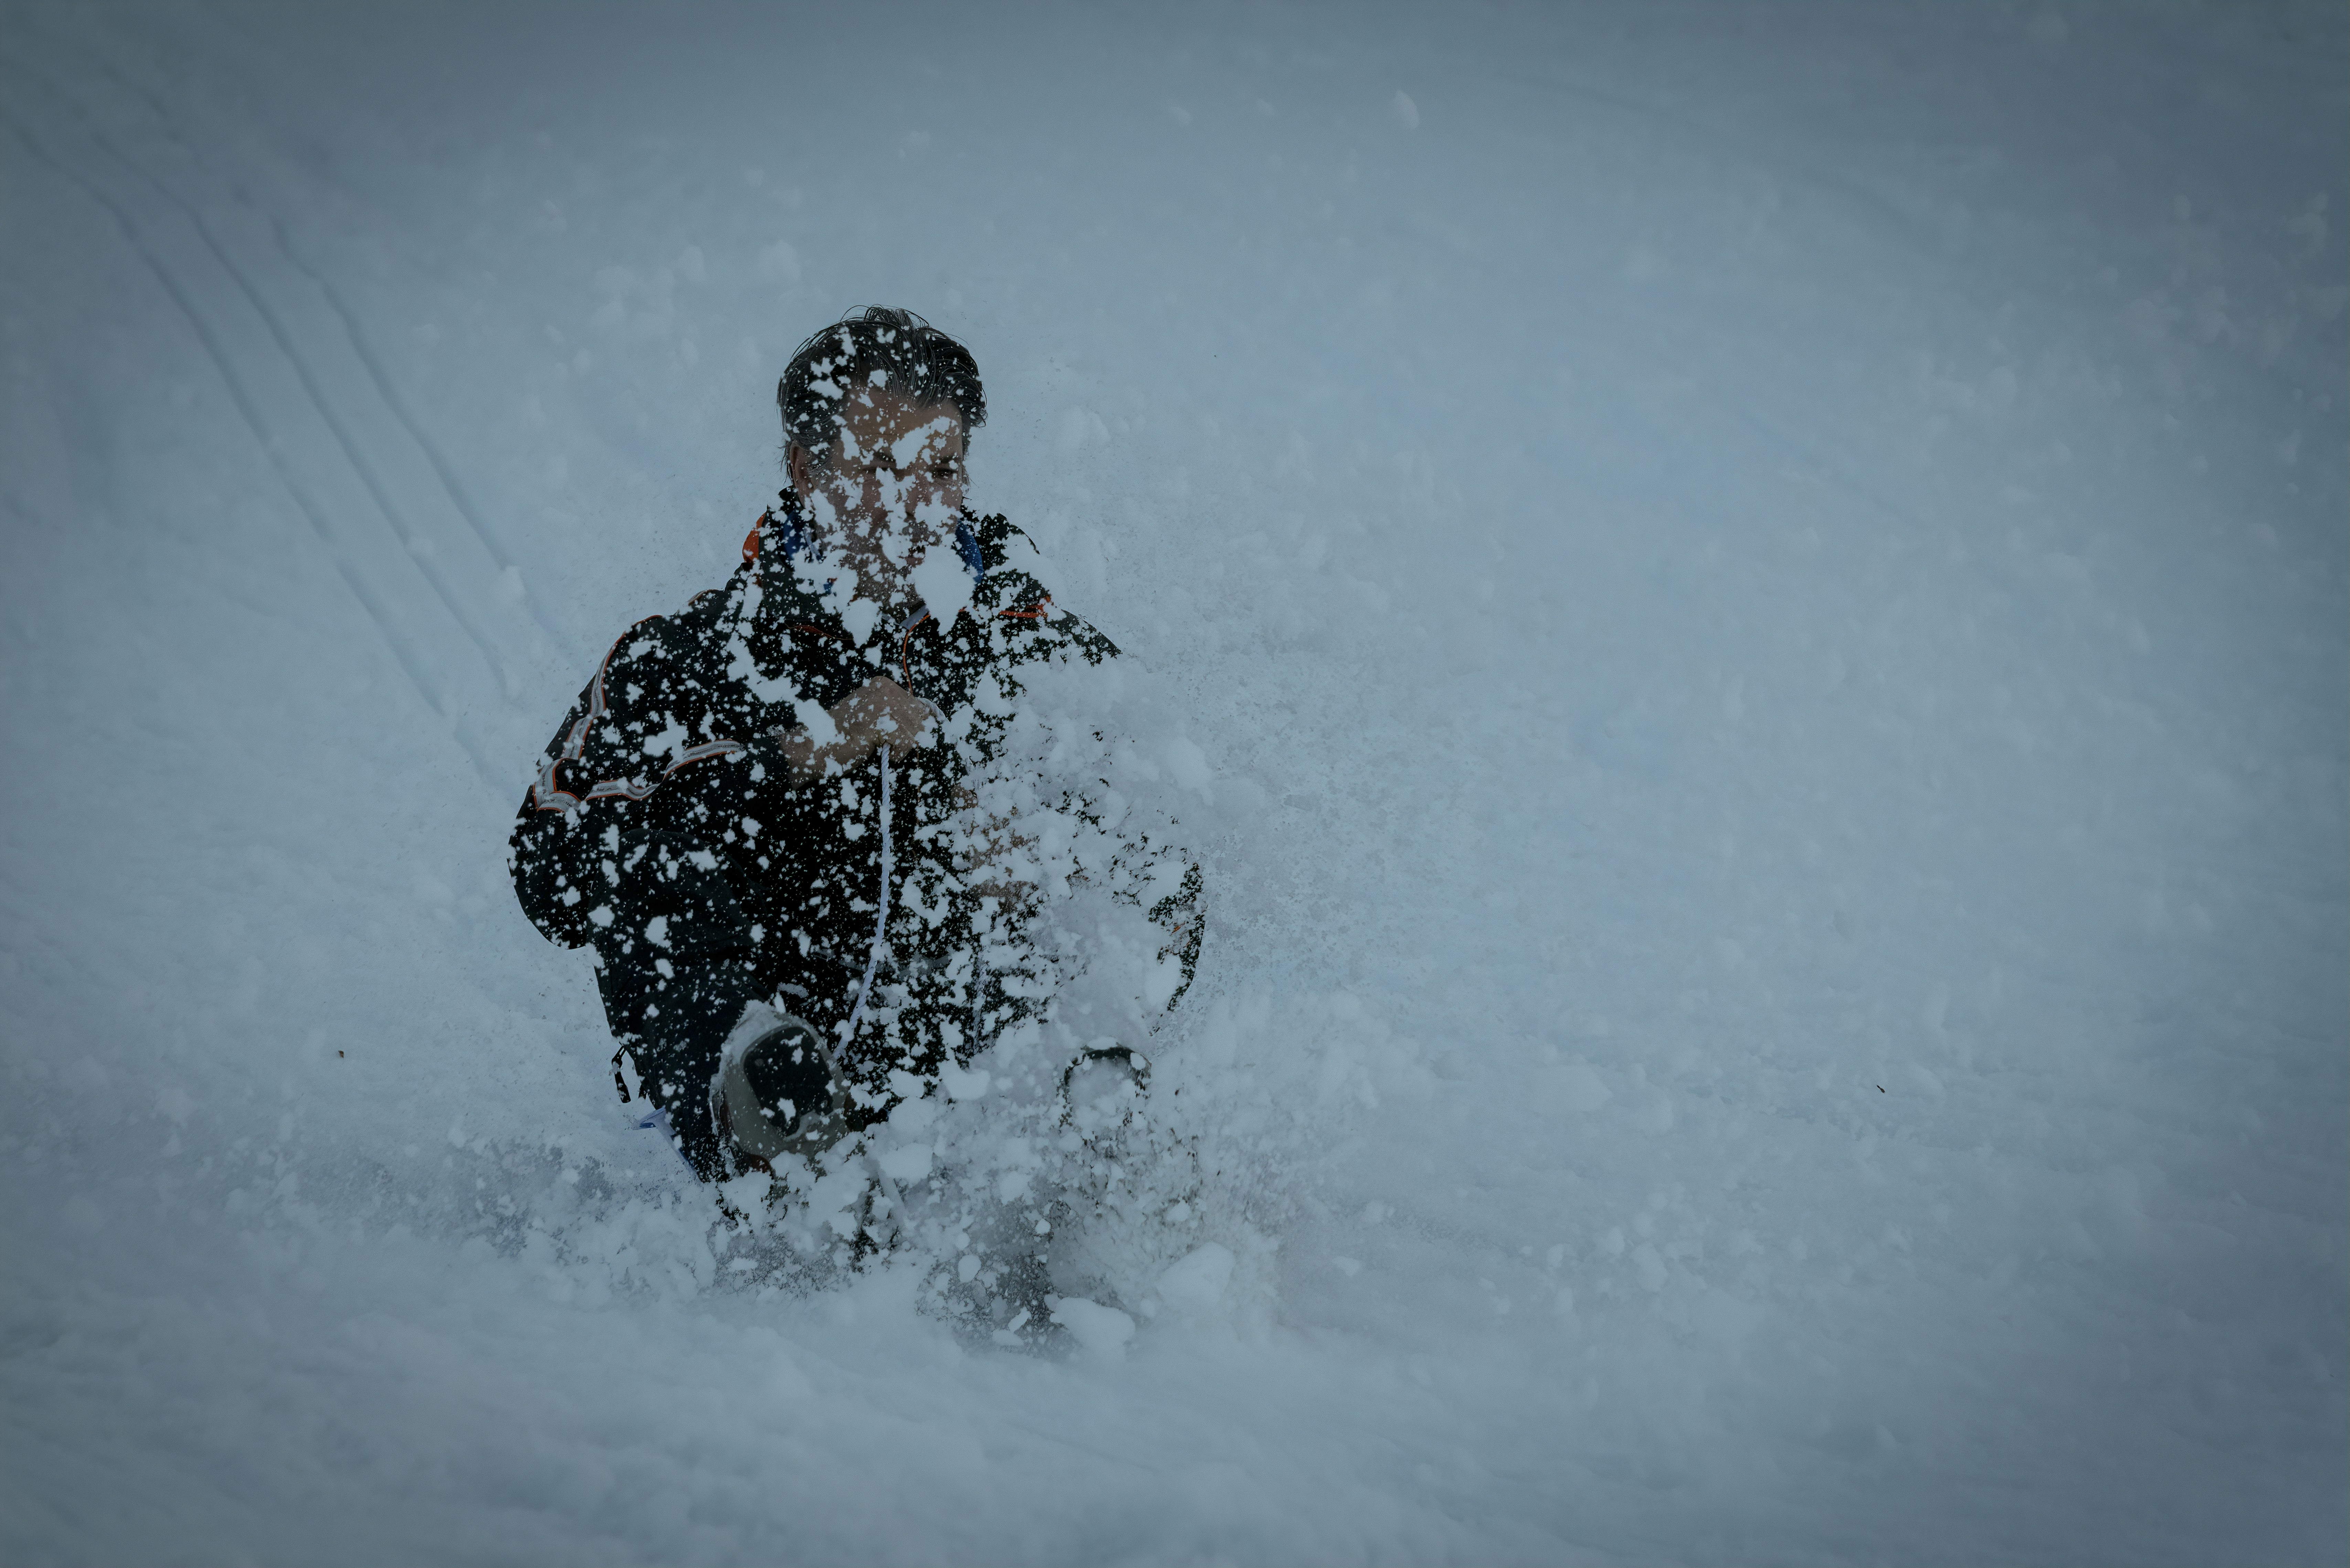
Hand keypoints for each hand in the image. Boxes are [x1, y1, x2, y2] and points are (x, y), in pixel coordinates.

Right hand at [777, 676, 938, 776]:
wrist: (814, 747)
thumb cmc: (843, 735)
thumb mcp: (874, 715)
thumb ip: (897, 712)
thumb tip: (927, 717)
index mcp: (882, 685)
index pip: (919, 705)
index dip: (919, 724)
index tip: (906, 736)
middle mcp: (883, 690)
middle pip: (920, 717)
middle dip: (913, 736)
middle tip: (895, 745)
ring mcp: (880, 705)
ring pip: (915, 730)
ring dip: (904, 746)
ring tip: (887, 749)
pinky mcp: (877, 723)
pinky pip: (906, 741)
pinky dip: (899, 753)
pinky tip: (885, 753)